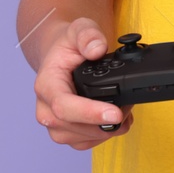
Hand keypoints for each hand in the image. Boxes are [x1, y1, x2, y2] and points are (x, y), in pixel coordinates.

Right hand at [34, 17, 133, 148]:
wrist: (62, 57)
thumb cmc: (69, 46)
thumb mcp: (79, 29)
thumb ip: (88, 35)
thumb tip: (97, 49)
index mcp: (46, 84)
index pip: (63, 106)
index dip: (90, 113)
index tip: (115, 114)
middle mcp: (45, 108)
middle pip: (74, 127)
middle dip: (105, 122)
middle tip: (128, 107)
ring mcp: (54, 124)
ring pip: (81, 139)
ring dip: (106, 130)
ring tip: (124, 111)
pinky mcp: (66, 132)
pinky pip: (86, 143)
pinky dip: (104, 135)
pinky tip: (115, 121)